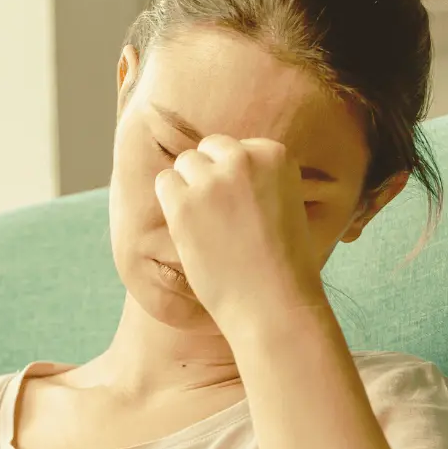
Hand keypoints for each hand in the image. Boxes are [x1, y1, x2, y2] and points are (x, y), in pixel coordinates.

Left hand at [154, 134, 328, 334]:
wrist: (272, 300)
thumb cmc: (281, 262)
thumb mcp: (284, 203)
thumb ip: (257, 178)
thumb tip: (219, 167)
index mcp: (275, 154)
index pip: (236, 148)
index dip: (231, 177)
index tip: (240, 206)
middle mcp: (243, 158)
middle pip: (208, 149)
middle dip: (207, 176)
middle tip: (218, 216)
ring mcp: (212, 179)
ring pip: (185, 163)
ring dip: (188, 188)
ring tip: (205, 224)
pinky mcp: (184, 202)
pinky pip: (163, 182)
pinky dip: (170, 202)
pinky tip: (188, 227)